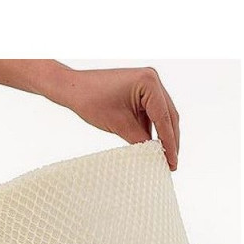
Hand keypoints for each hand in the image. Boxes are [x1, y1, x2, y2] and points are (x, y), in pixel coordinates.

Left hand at [52, 66, 179, 169]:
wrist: (71, 88)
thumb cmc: (90, 100)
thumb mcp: (119, 124)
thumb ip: (140, 140)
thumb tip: (155, 156)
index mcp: (149, 82)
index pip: (164, 118)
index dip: (170, 143)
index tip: (173, 163)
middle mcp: (151, 79)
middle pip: (168, 115)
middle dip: (170, 140)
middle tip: (172, 164)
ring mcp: (146, 83)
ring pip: (161, 115)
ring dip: (162, 135)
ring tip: (165, 158)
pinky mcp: (139, 90)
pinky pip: (150, 112)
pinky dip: (151, 128)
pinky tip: (153, 146)